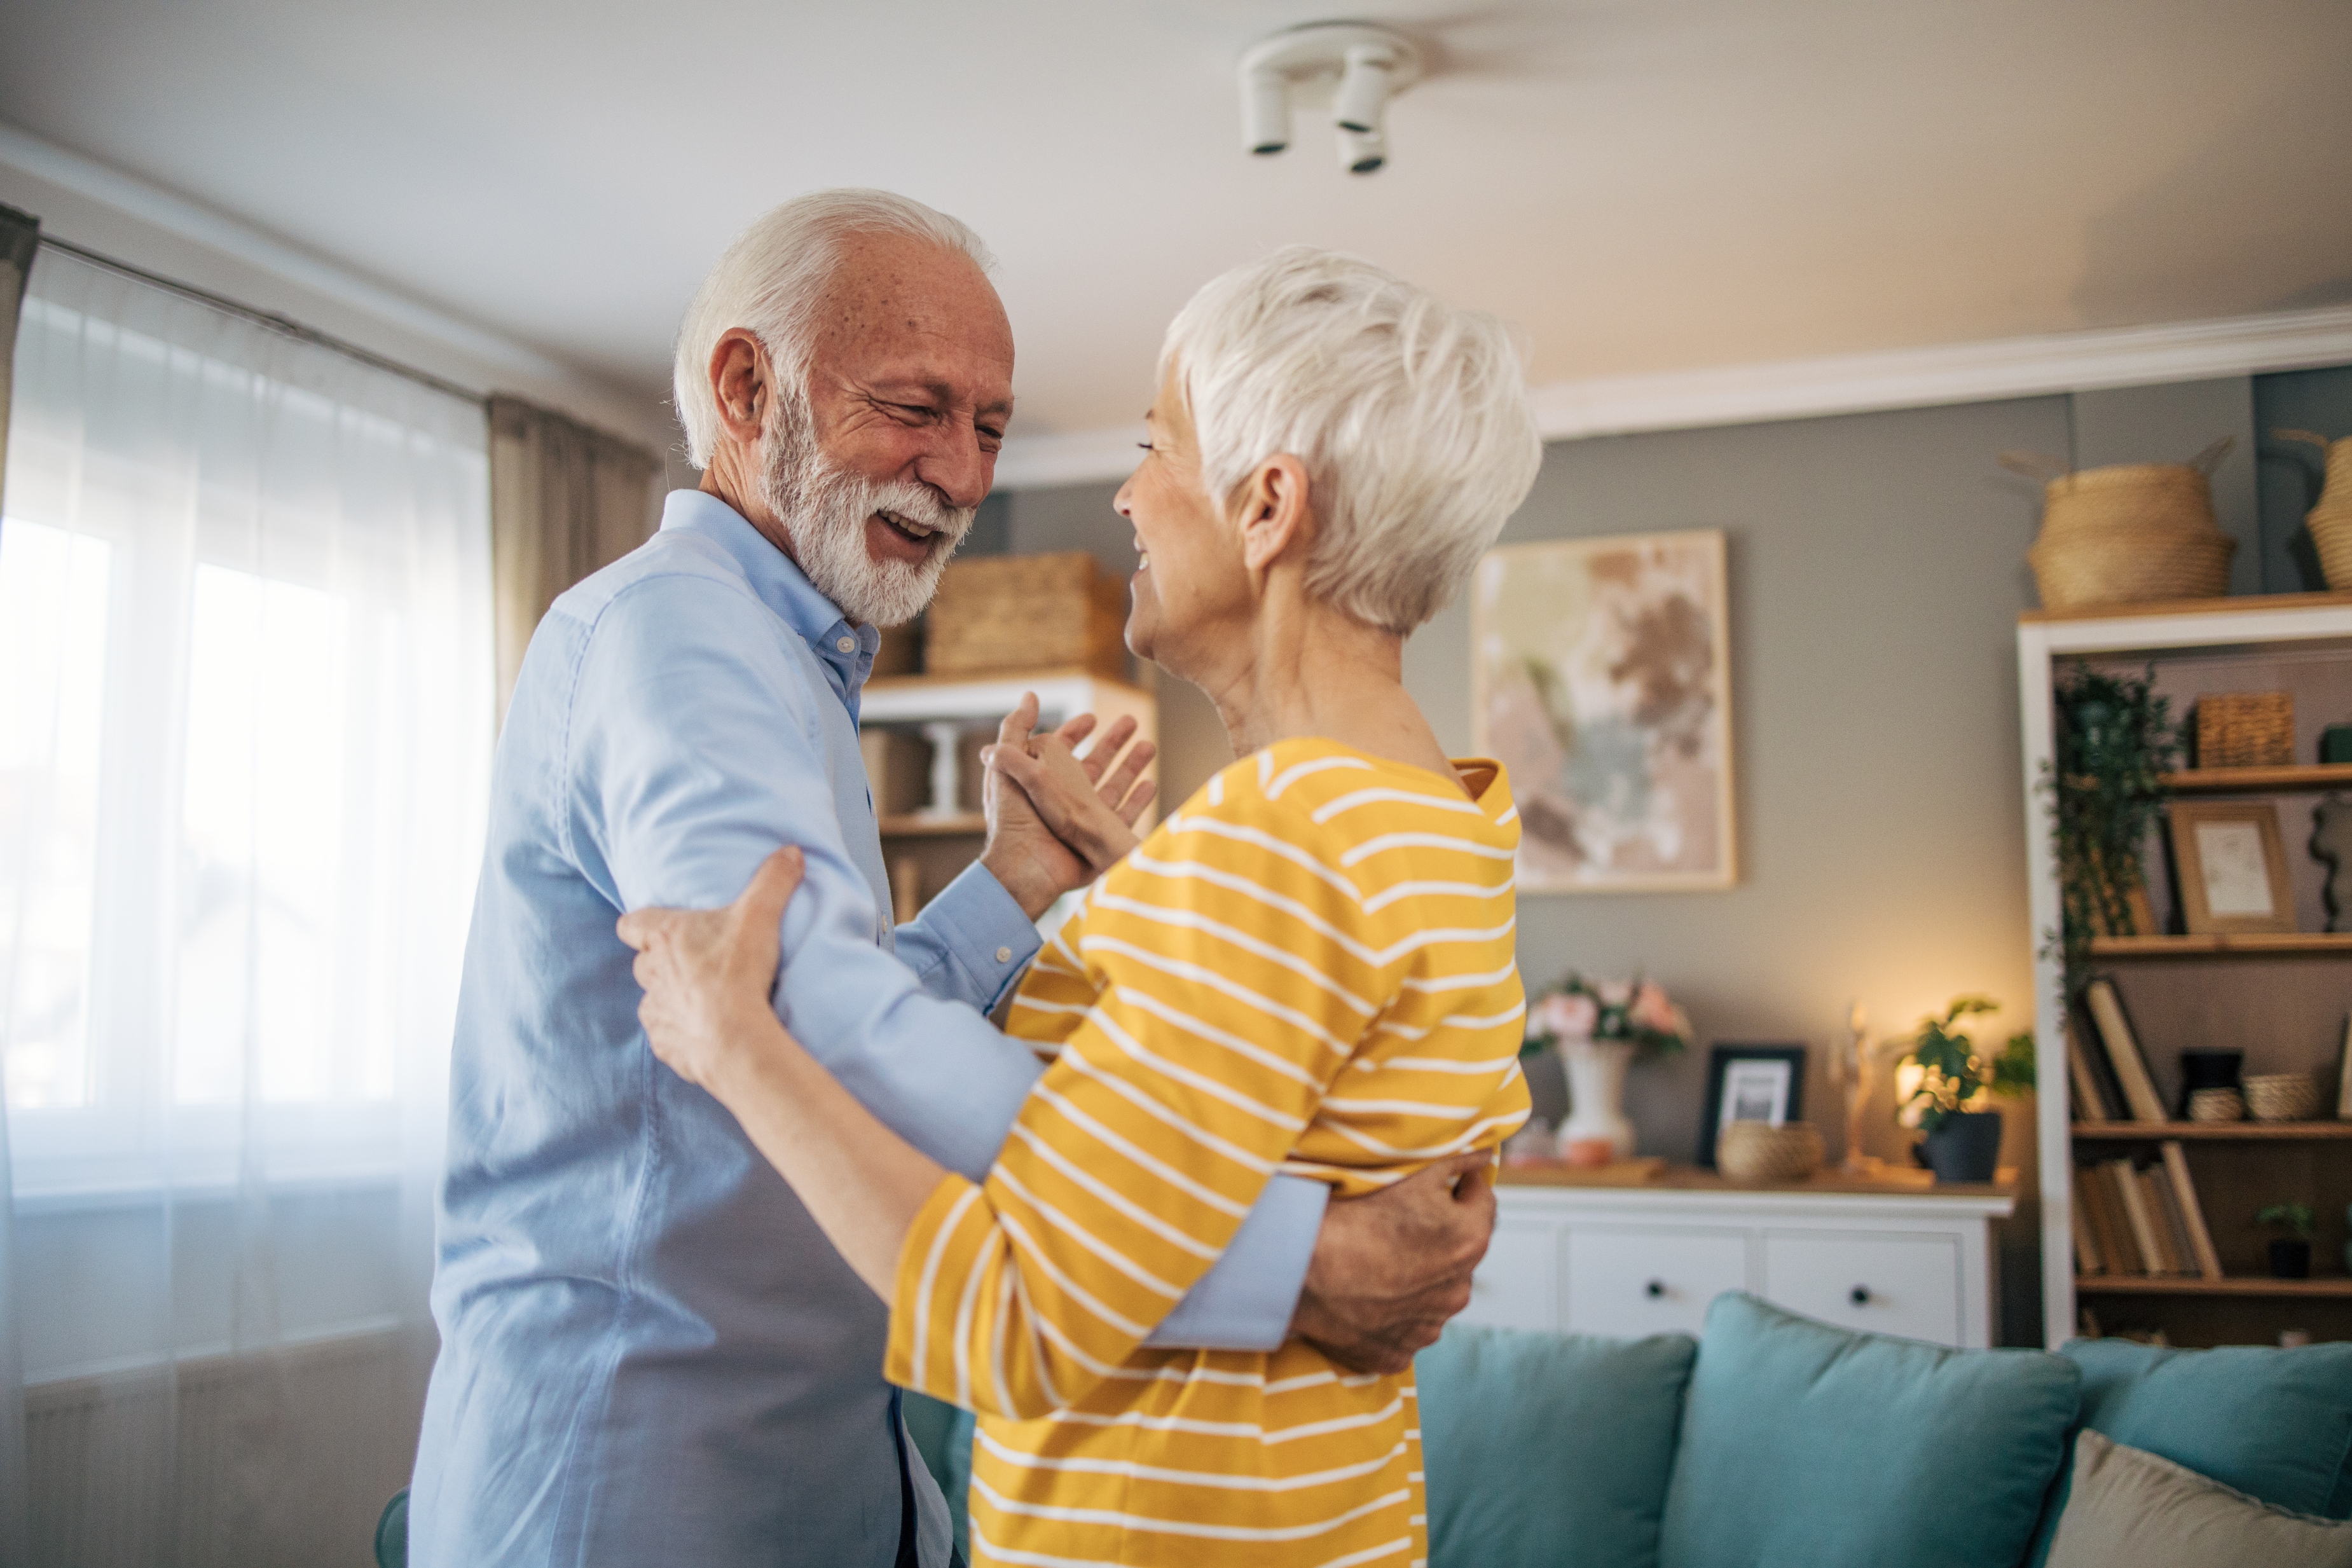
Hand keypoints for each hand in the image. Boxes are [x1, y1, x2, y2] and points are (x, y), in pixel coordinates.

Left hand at [616, 848, 804, 1093]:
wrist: (734, 1040)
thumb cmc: (739, 973)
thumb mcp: (760, 916)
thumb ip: (774, 880)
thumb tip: (792, 851)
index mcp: (665, 937)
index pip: (631, 924)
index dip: (640, 925)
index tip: (656, 928)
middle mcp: (651, 973)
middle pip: (643, 963)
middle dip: (662, 962)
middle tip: (695, 963)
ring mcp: (655, 1011)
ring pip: (651, 999)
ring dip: (670, 998)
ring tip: (703, 1000)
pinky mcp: (664, 1044)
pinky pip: (664, 1035)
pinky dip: (679, 1032)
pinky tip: (705, 1032)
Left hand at [977, 693, 1156, 918]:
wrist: (1029, 868)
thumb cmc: (1015, 818)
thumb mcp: (1008, 766)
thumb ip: (1015, 730)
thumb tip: (1029, 696)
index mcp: (1040, 781)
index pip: (1059, 749)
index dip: (1074, 731)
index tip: (1091, 717)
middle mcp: (1063, 799)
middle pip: (1093, 763)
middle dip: (1112, 741)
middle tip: (1132, 721)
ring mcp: (1083, 820)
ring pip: (1113, 785)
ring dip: (1131, 764)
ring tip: (1150, 745)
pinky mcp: (1098, 839)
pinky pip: (1124, 815)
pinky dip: (1138, 799)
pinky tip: (1151, 783)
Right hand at [1288, 1152, 1496, 1373]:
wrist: (1301, 1270)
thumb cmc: (1357, 1215)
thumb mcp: (1413, 1173)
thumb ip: (1460, 1160)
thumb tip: (1486, 1154)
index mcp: (1470, 1241)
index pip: (1481, 1201)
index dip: (1458, 1185)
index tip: (1433, 1181)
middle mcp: (1458, 1291)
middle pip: (1458, 1250)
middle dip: (1439, 1234)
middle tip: (1397, 1221)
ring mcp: (1428, 1327)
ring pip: (1433, 1292)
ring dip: (1418, 1276)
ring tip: (1377, 1258)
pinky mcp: (1398, 1353)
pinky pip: (1404, 1327)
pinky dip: (1392, 1311)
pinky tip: (1365, 1292)